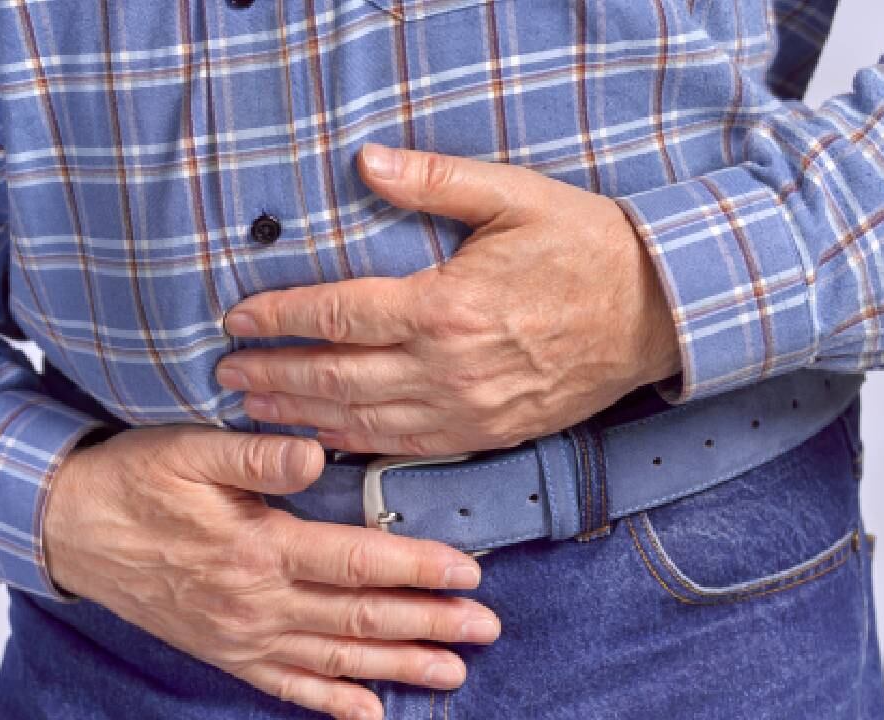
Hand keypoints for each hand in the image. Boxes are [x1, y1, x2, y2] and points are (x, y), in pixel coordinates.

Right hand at [44, 425, 499, 719]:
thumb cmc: (135, 481)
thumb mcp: (191, 450)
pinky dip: (328, 701)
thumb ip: (258, 453)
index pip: (356, 564)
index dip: (417, 568)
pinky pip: (285, 686)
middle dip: (428, 625)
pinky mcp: (223, 651)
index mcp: (257, 548)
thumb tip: (318, 454)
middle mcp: (255, 603)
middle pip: (358, 618)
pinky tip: (365, 713)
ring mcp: (240, 636)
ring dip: (396, 666)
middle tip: (486, 628)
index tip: (468, 573)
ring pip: (334, 658)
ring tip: (450, 672)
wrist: (70, 529)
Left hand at [214, 144, 680, 455]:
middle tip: (226, 372)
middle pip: (336, 376)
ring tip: (254, 408)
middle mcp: (448, 366)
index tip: (236, 318)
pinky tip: (322, 439)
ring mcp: (467, 408)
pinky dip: (355, 444)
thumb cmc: (585, 247)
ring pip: (362, 419)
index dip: (280, 317)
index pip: (338, 315)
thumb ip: (434, 181)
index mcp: (446, 305)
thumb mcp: (513, 196)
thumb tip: (366, 161)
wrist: (656, 312)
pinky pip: (406, 447)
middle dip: (273, 374)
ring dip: (301, 415)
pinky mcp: (487, 432)